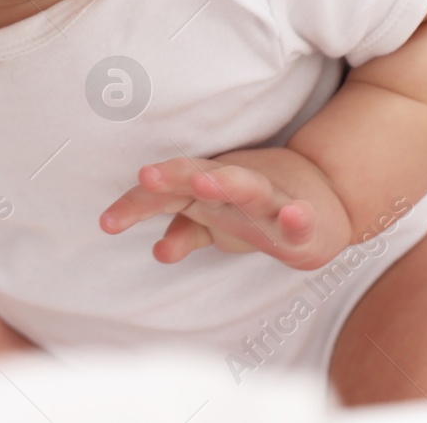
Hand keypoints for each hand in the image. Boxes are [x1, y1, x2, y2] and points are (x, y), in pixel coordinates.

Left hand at [98, 149, 351, 269]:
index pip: (163, 196)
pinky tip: (296, 216)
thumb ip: (185, 233)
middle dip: (172, 177)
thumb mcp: (214, 224)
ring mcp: (268, 200)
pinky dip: (298, 217)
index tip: (107, 223)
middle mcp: (232, 188)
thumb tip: (158, 251)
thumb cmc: (252, 210)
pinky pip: (300, 219)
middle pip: (197, 178)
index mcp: (205, 192)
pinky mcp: (303, 220)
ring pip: (246, 187)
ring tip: (205, 184)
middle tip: (146, 176)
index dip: (135, 206)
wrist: (319, 199)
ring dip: (225, 182)